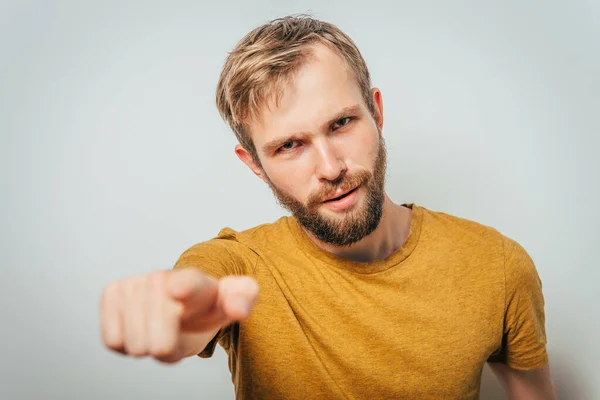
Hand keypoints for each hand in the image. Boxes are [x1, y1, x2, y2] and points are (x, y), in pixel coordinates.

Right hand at [100, 268, 258, 362]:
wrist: (183, 297)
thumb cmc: (209, 303)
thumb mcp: (235, 301)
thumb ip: (243, 300)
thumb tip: (238, 309)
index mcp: (196, 282)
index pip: (187, 283)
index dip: (184, 288)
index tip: (180, 291)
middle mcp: (162, 277)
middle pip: (157, 340)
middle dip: (168, 345)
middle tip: (176, 331)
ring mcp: (136, 283)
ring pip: (134, 342)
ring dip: (148, 345)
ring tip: (159, 330)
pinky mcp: (112, 293)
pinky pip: (112, 339)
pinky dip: (125, 343)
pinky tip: (139, 329)